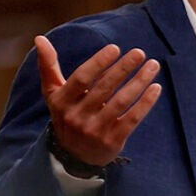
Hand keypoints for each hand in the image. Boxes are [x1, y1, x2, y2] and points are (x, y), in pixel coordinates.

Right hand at [36, 35, 161, 166]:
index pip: (81, 78)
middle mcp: (77, 117)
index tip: (115, 48)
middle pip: (104, 88)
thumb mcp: (54, 94)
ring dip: (139, 82)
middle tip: (140, 52)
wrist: (74, 157)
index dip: (98, 63)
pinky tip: (156, 87)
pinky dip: (146, 103)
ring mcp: (95, 130)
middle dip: (123, 68)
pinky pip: (132, 118)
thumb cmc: (67, 115)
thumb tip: (40, 38)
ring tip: (153, 65)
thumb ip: (49, 67)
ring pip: (121, 102)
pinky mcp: (112, 141)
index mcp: (62, 101)